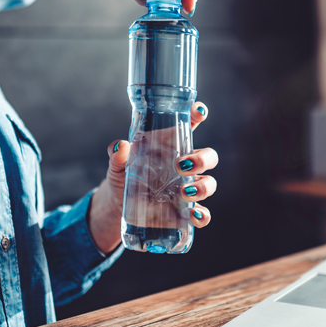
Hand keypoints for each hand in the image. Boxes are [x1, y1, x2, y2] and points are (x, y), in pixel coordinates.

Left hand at [88, 102, 217, 253]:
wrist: (117, 206)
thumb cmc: (123, 176)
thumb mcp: (117, 164)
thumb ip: (117, 155)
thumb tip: (120, 146)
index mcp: (171, 147)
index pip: (190, 126)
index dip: (198, 115)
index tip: (199, 110)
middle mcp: (185, 166)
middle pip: (208, 157)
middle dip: (202, 159)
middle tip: (181, 165)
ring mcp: (187, 188)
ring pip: (209, 183)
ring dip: (203, 187)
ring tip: (184, 192)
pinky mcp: (184, 211)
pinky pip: (202, 214)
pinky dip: (203, 216)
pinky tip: (194, 216)